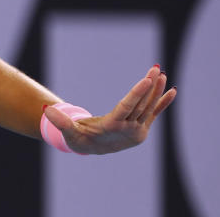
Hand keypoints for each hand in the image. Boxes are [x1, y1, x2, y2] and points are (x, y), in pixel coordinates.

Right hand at [44, 65, 176, 154]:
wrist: (94, 150)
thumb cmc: (79, 139)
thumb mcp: (69, 133)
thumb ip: (61, 123)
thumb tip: (48, 112)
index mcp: (112, 128)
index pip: (127, 107)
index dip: (138, 93)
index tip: (148, 80)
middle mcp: (128, 129)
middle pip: (140, 104)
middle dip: (149, 86)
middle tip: (155, 68)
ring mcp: (137, 129)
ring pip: (148, 106)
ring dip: (156, 90)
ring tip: (161, 73)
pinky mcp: (141, 127)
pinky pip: (153, 112)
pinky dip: (163, 102)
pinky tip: (171, 90)